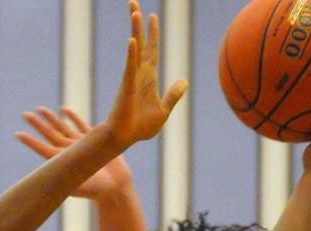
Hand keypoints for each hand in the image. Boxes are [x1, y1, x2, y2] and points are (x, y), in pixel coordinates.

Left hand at [16, 106, 135, 199]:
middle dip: (38, 125)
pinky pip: (80, 125)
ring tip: (40, 109)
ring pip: (63, 128)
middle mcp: (70, 153)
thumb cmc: (98, 190)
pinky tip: (65, 109)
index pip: (43, 149)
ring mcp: (82, 145)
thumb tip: (53, 173)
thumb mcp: (80, 185)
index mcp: (64, 163)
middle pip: (50, 135)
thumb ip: (68, 177)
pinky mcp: (95, 140)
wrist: (117, 187)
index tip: (18, 134)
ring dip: (52, 119)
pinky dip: (73, 117)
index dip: (30, 142)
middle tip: (25, 115)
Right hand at [105, 0, 186, 148]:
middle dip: (139, 23)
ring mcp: (132, 78)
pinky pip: (130, 67)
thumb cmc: (141, 127)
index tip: (152, 16)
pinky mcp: (127, 87)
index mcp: (149, 78)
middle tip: (134, 3)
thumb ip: (173, 95)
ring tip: (135, 12)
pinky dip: (132, 54)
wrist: (126, 138)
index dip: (153, 33)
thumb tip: (184, 81)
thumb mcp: (163, 110)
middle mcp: (139, 73)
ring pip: (135, 49)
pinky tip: (133, 41)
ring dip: (135, 30)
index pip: (152, 50)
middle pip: (141, 42)